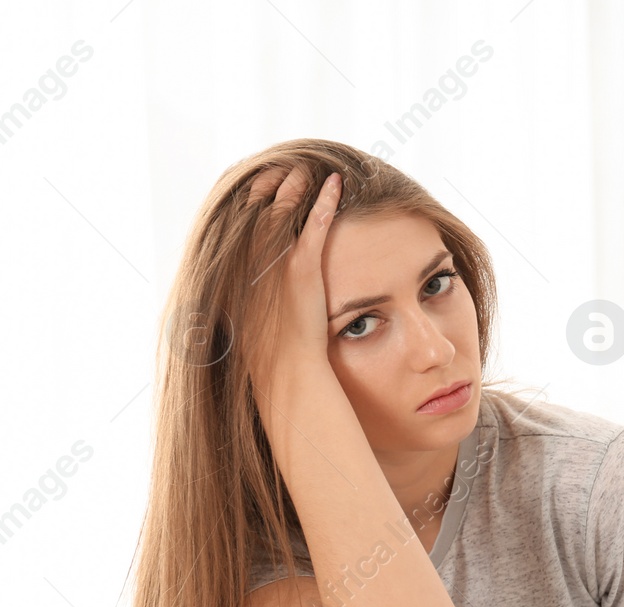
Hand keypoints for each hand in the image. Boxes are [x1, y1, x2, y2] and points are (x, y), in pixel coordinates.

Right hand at [240, 164, 343, 403]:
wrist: (283, 368)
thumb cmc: (267, 348)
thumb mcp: (244, 313)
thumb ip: (243, 290)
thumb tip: (245, 282)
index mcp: (232, 265)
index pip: (238, 215)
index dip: (252, 194)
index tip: (263, 181)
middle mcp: (248, 258)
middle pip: (258, 204)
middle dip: (272, 181)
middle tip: (286, 167)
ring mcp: (274, 262)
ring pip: (285, 209)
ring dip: (297, 185)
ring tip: (308, 171)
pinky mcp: (302, 269)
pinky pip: (316, 226)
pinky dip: (326, 202)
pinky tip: (336, 184)